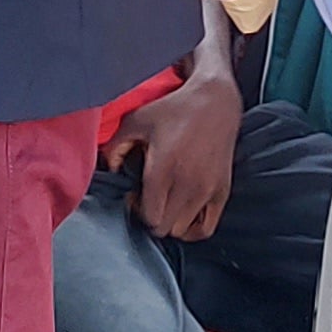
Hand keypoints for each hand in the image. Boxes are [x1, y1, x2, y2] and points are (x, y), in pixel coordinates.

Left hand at [104, 72, 244, 241]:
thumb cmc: (173, 109)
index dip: (136, 210)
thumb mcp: (135, 120)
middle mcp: (188, 184)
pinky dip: (191, 229)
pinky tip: (182, 214)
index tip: (133, 194)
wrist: (215, 101)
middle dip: (150, 218)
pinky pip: (206, 229)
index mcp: (164, 168)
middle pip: (163, 228)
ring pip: (181, 230)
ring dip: (169, 221)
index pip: (149, 217)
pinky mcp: (223, 192)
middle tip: (147, 199)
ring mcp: (208, 190)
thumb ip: (115, 147)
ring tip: (165, 202)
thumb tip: (109, 171)